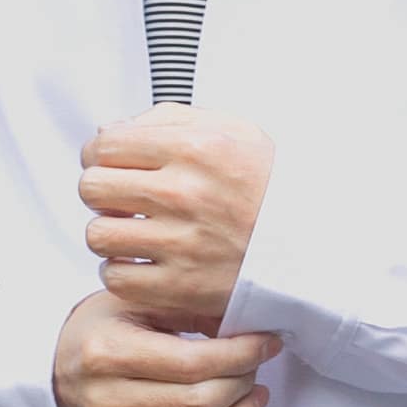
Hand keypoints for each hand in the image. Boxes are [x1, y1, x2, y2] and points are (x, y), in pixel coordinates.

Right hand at [52, 291, 282, 406]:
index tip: (264, 343)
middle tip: (256, 366)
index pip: (191, 363)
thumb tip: (246, 322)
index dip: (240, 355)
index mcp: (107, 353)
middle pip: (198, 405)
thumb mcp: (135, 301)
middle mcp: (107, 401)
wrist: (59, 370)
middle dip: (243, 384)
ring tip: (255, 397)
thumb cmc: (101, 332)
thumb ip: (187, 307)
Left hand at [78, 102, 274, 325]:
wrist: (315, 245)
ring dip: (110, 234)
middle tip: (123, 201)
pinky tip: (144, 262)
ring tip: (135, 233)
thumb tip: (106, 132)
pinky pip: (115, 277)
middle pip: (91, 188)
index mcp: (194, 147)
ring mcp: (181, 243)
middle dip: (102, 193)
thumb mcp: (234, 131)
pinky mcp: (181, 287)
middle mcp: (184, 193)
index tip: (113, 167)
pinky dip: (123, 272)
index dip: (100, 156)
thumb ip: (168, 119)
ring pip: (97, 235)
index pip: (104, 145)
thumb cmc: (268, 185)